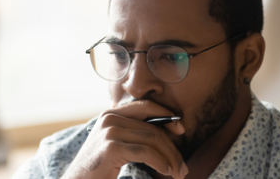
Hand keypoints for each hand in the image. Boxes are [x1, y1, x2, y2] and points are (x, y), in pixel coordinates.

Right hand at [62, 101, 188, 178]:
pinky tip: (165, 171)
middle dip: (172, 148)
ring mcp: (109, 131)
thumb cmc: (97, 169)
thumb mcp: (114, 145)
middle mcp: (109, 118)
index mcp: (110, 114)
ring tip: (177, 173)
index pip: (146, 107)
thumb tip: (167, 132)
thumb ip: (132, 133)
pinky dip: (160, 162)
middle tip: (182, 167)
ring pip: (152, 140)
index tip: (181, 131)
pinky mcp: (112, 147)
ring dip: (170, 158)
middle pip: (153, 128)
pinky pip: (146, 152)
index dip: (167, 116)